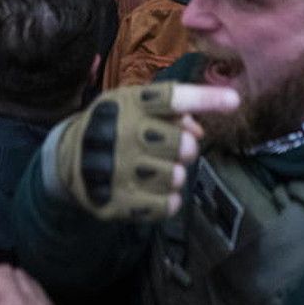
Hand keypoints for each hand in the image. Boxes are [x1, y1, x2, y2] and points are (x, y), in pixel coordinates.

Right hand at [50, 82, 239, 221]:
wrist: (68, 159)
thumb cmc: (116, 127)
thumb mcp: (135, 107)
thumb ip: (171, 112)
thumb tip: (199, 128)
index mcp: (130, 104)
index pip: (172, 98)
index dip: (205, 98)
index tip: (235, 101)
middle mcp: (122, 133)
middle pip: (182, 143)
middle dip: (188, 149)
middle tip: (178, 150)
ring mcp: (117, 169)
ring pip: (175, 176)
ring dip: (176, 175)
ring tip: (161, 170)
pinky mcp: (115, 201)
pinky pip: (164, 206)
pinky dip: (169, 200)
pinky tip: (159, 192)